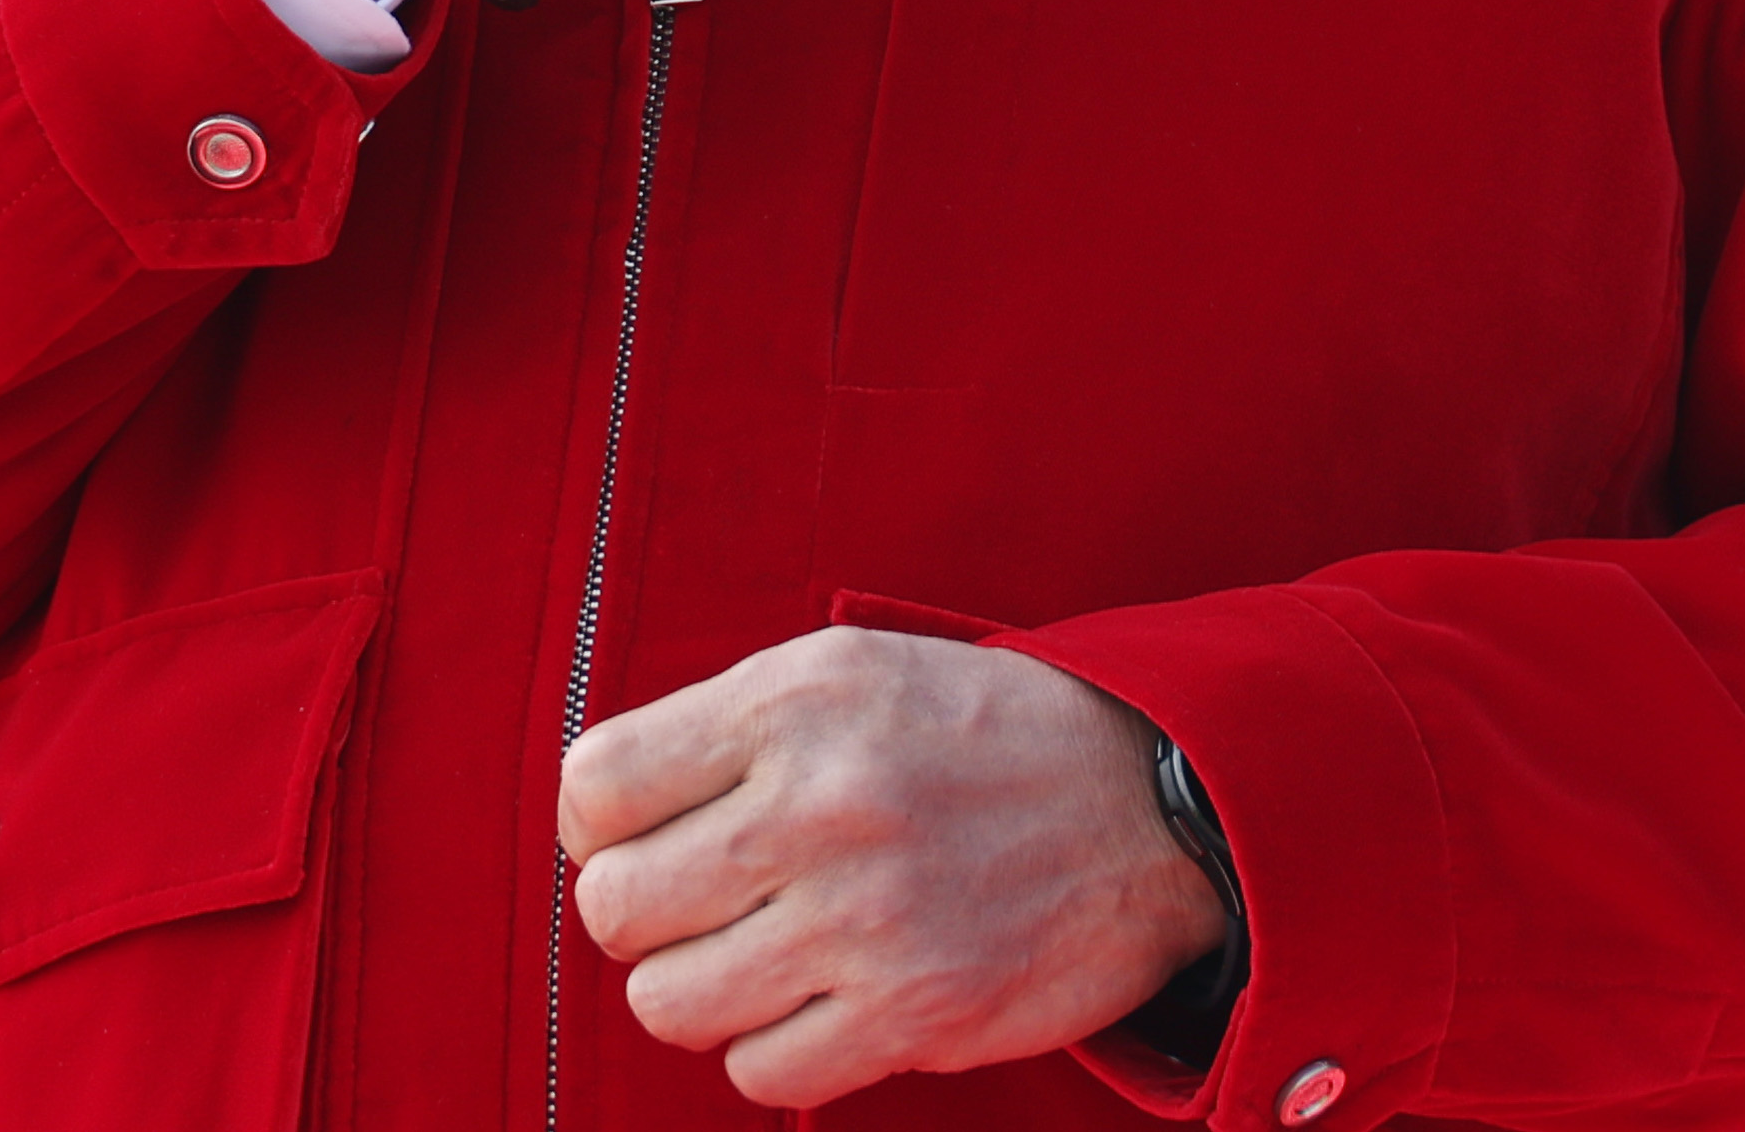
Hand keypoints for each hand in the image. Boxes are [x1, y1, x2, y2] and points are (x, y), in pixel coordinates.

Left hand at [560, 627, 1229, 1109]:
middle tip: (698, 902)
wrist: (1149, 802)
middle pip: (616, 907)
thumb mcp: (848, 672)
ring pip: (670, 1003)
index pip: (595, 785)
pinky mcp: (913, 1015)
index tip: (639, 833)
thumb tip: (601, 814)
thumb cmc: (980, 734)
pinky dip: (773, 1047)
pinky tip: (819, 998)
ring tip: (756, 953)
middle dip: (642, 915)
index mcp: (792, 704)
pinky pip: (759, 1072)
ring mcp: (866, 920)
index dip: (601, 823)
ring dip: (699, 988)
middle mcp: (820, 806)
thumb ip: (725, 730)